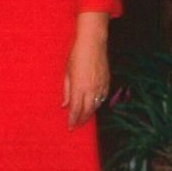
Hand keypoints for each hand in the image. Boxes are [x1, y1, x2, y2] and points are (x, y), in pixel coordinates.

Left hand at [63, 12, 109, 129]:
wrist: (93, 43)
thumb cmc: (76, 55)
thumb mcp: (67, 72)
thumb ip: (66, 90)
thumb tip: (64, 105)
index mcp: (78, 87)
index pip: (75, 109)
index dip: (72, 119)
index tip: (69, 127)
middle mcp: (91, 89)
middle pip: (87, 110)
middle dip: (81, 119)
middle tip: (76, 125)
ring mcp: (100, 85)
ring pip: (96, 105)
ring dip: (89, 113)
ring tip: (83, 118)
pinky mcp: (107, 81)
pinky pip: (103, 97)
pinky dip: (97, 103)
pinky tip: (93, 105)